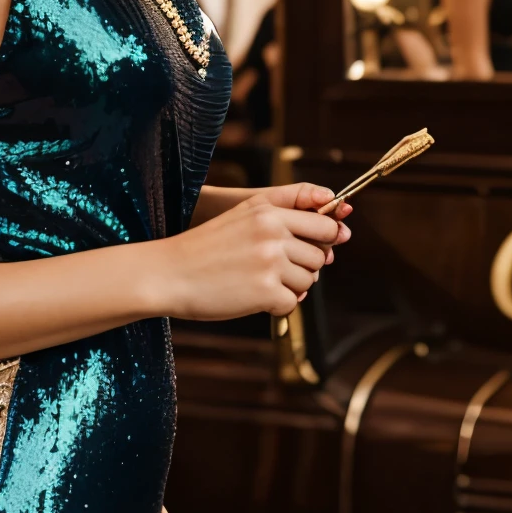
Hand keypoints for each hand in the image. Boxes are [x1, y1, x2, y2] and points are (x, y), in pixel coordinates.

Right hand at [161, 182, 350, 320]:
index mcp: (269, 211)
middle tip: (273, 269)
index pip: (325, 224)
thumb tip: (342, 227)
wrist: (168, 273)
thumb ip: (289, 206)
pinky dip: (276, 306)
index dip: (326, 239)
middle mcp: (273, 233)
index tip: (313, 248)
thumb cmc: (206, 245)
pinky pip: (292, 303)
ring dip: (290, 286)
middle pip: (320, 255)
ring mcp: (271, 262)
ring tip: (257, 282)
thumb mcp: (245, 212)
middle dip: (304, 265)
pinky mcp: (266, 292)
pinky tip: (252, 298)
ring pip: (309, 280)